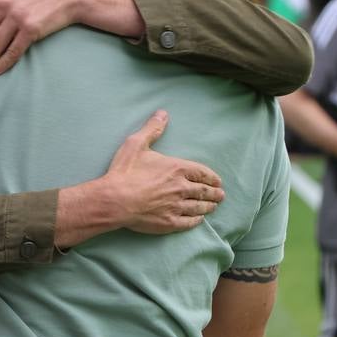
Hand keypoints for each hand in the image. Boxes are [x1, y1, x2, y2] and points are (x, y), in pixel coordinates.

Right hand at [103, 110, 224, 233]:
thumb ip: (152, 129)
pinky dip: (196, 221)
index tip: (218, 181)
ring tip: (214, 206)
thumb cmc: (125, 171)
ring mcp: (176, 207)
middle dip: (214, 193)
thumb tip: (162, 113)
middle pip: (203, 191)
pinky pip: (188, 222)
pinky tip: (199, 220)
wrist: (115, 199)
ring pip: (198, 207)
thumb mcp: (136, 144)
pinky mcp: (169, 222)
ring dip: (208, 206)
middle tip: (221, 195)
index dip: (212, 177)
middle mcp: (181, 188)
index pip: (201, 173)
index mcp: (176, 169)